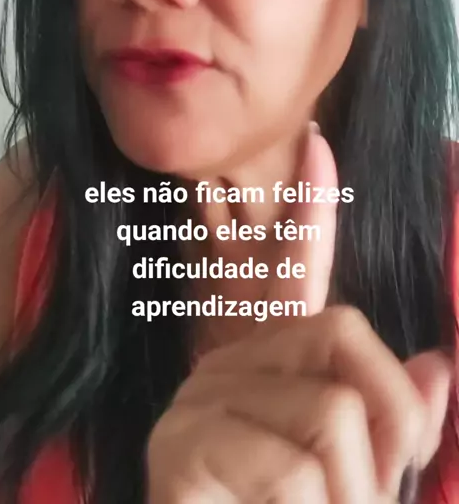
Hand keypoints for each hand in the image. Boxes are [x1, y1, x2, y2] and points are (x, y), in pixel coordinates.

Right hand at [146, 129, 451, 502]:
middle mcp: (228, 367)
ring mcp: (200, 405)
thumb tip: (437, 366)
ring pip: (331, 417)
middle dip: (392, 423)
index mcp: (271, 368)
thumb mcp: (354, 476)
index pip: (293, 272)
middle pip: (344, 336)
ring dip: (354, 496)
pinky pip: (290, 469)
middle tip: (380, 489)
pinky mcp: (179, 452)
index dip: (311, 210)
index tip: (320, 143)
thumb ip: (391, 417)